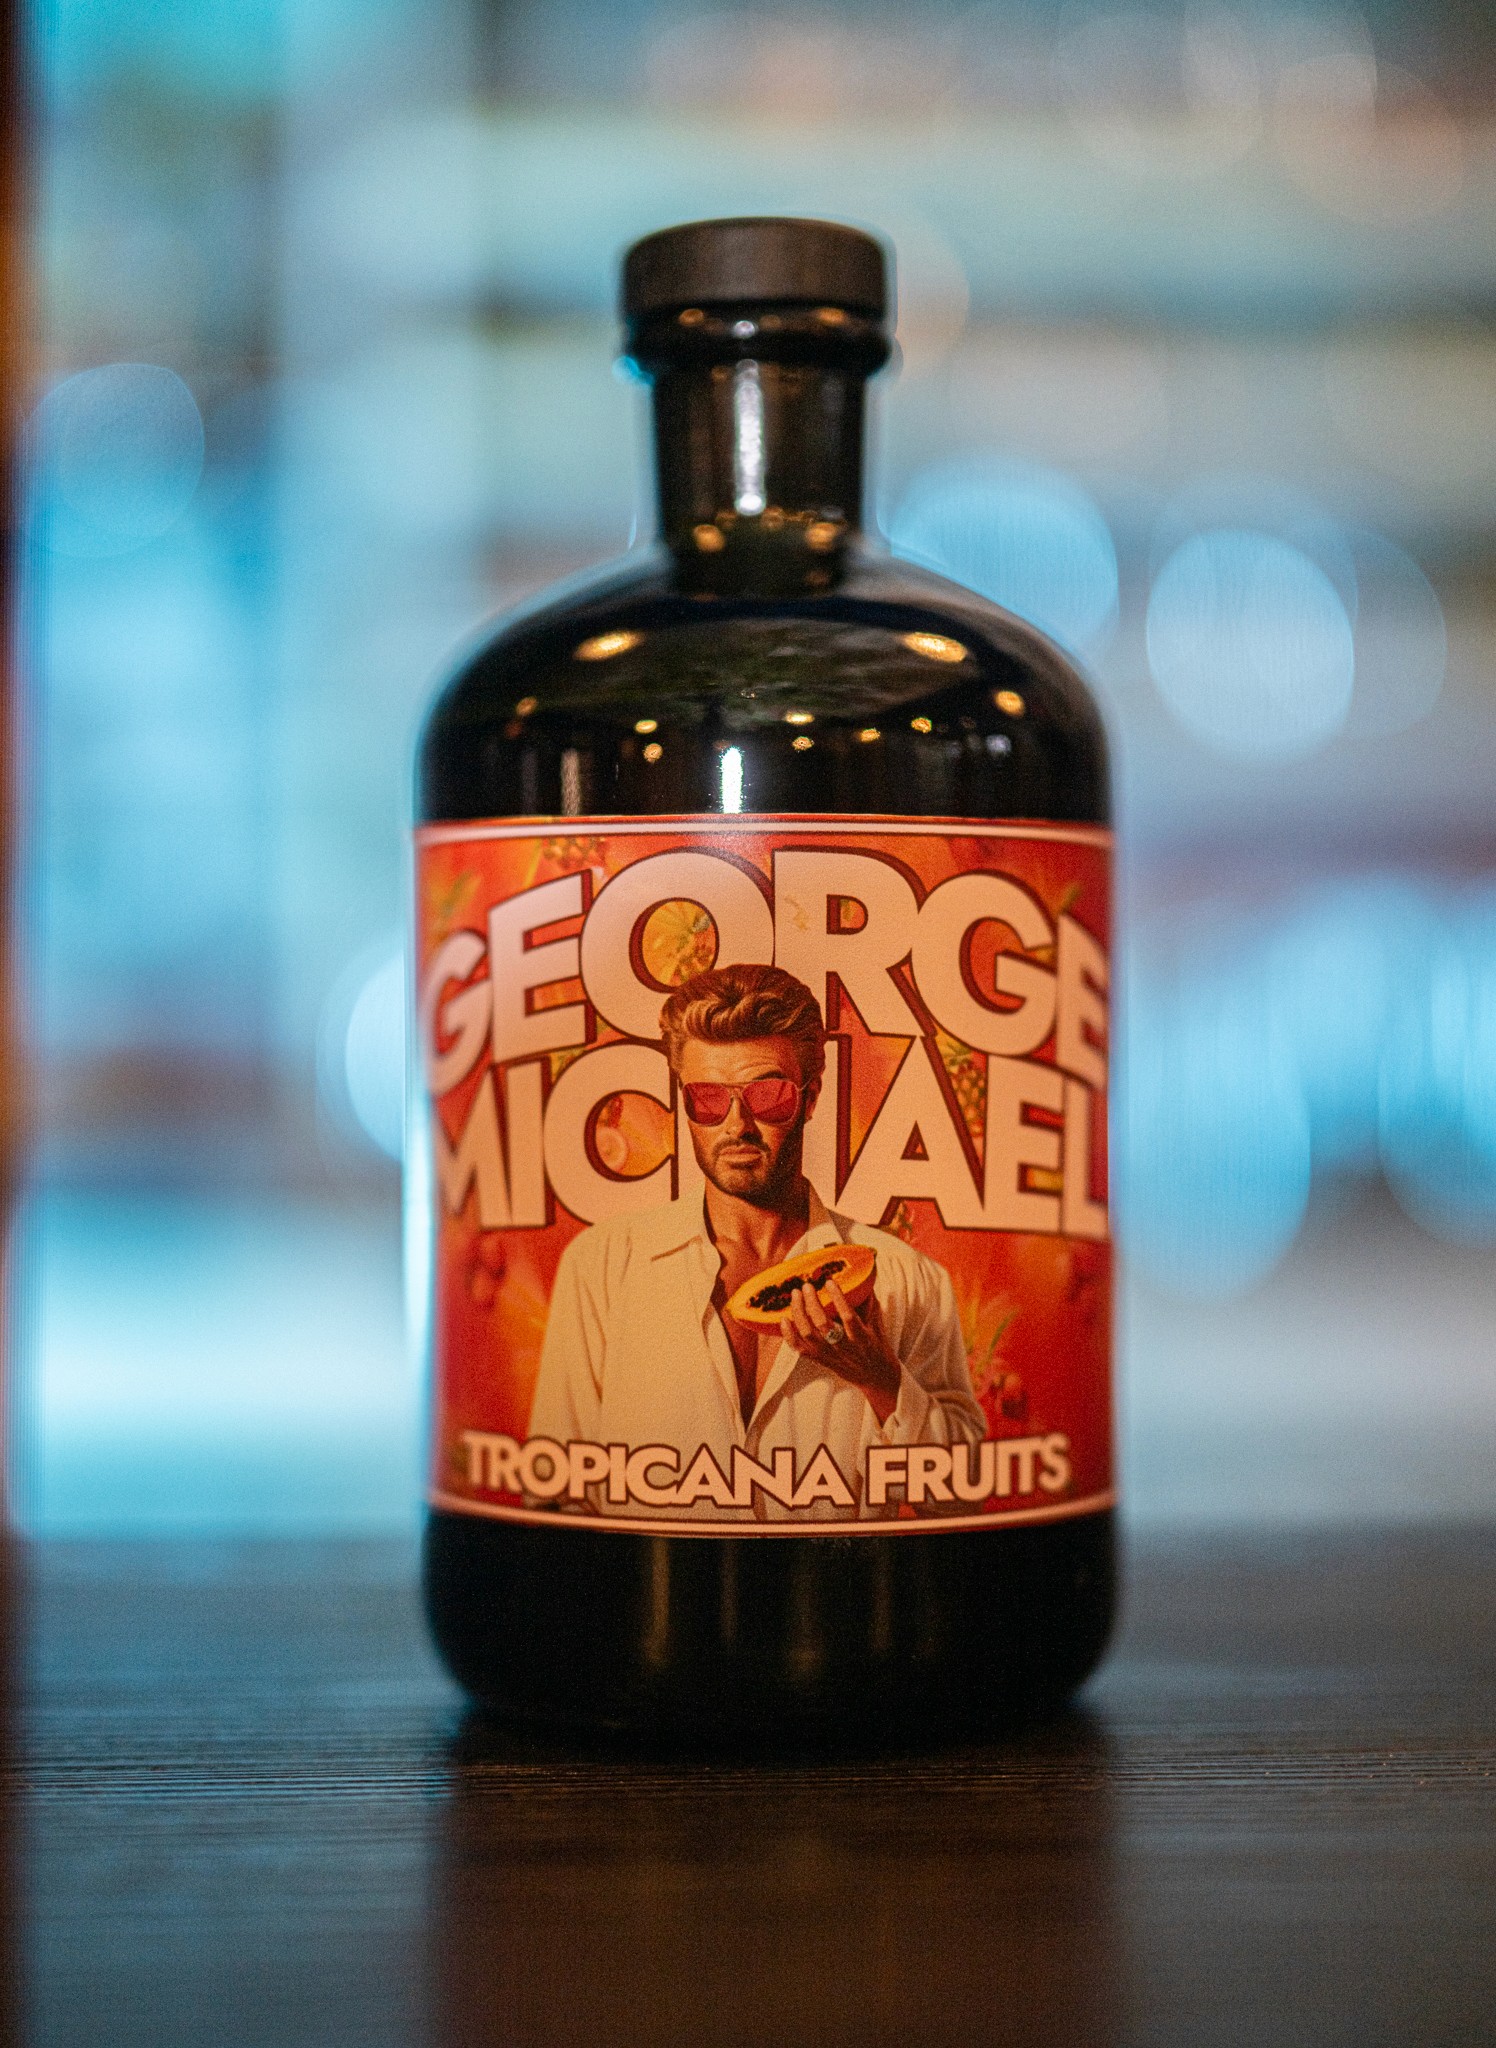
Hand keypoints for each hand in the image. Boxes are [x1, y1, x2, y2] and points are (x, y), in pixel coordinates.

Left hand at [780, 1276, 900, 1425]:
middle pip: (823, 1325)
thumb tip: (861, 1276)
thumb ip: (868, 1302)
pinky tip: (784, 1319)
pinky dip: (788, 1334)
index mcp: (862, 1338)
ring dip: (799, 1313)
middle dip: (812, 1303)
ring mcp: (830, 1355)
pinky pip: (799, 1349)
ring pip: (808, 1335)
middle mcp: (844, 1348)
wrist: (875, 1376)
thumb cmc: (877, 1345)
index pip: (848, 1317)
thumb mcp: (877, 1323)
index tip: (829, 1282)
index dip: (838, 1298)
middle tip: (806, 1286)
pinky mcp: (820, 1360)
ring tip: (795, 1295)